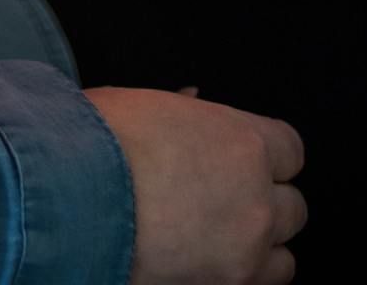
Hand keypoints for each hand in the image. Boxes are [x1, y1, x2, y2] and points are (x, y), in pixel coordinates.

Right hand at [84, 86, 306, 284]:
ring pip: (285, 259)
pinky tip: (207, 265)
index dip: (268, 155)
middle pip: (294, 208)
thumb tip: (192, 100)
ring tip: (222, 241)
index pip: (292, 150)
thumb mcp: (147, 105)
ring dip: (261, 249)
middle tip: (228, 201)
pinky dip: (240, 278)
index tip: (247, 160)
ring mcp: (244, 252)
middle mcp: (256, 198)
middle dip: (267, 203)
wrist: (72, 199)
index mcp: (243, 141)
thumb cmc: (102, 142)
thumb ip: (184, 110)